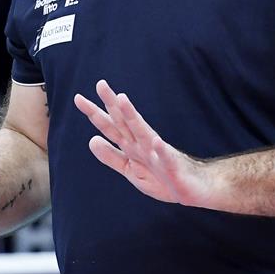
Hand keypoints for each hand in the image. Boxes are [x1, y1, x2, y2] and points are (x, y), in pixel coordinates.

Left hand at [74, 79, 214, 207]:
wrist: (196, 189)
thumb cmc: (164, 178)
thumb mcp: (131, 170)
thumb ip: (112, 156)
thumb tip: (91, 140)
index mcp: (132, 146)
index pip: (111, 126)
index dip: (95, 113)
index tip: (78, 98)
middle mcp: (144, 145)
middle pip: (124, 122)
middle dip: (111, 104)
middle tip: (100, 84)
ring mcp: (158, 154)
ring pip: (143, 132)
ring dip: (133, 116)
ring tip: (122, 100)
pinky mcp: (173, 167)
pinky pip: (166, 159)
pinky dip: (162, 151)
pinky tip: (157, 142)